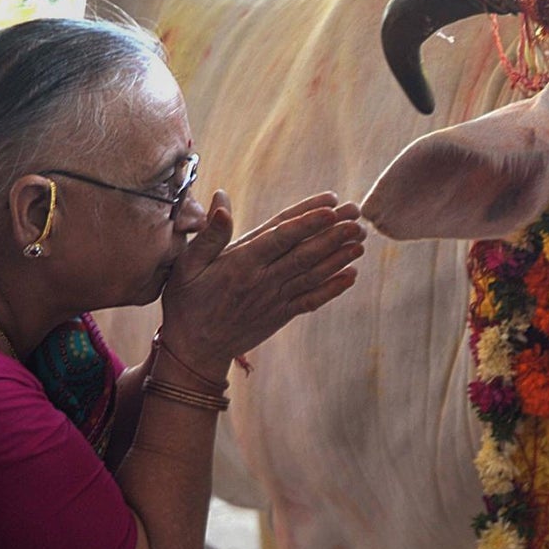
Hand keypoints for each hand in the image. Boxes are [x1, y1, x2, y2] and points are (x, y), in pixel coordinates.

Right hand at [158, 190, 364, 378]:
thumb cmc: (187, 301)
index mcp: (241, 263)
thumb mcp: (187, 265)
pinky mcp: (282, 315)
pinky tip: (352, 275)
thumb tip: (222, 197)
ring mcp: (275, 299)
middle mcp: (263, 280)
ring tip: (361, 239)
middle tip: (358, 215)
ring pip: (313, 274)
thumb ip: (210, 233)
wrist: (194, 350)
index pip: (280, 236)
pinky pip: (311, 300)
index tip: (331, 205)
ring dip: (339, 256)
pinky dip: (333, 289)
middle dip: (333, 233)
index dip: (307, 220)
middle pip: (304, 252)